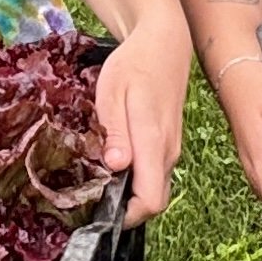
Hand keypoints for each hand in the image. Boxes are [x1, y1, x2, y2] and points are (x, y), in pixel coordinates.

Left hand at [93, 13, 189, 224]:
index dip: (127, 216)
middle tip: (90, 198)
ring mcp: (171, 149)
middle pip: (153, 200)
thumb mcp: (114, 92)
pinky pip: (154, 173)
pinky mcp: (168, 144)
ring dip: (129, 193)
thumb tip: (116, 166)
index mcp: (154, 142)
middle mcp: (168, 152)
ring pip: (154, 187)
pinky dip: (136, 178)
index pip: (151, 200)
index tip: (99, 213)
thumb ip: (115, 132)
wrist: (163, 44)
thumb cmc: (134, 64)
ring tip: (97, 181)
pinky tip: (113, 163)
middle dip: (124, 208)